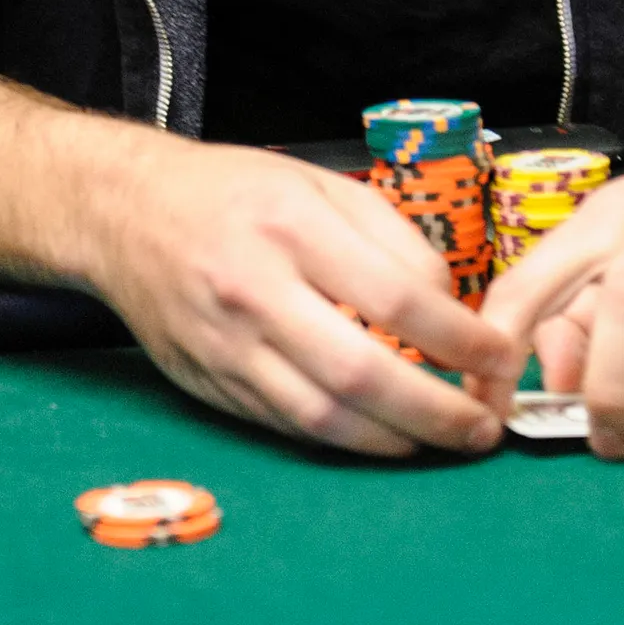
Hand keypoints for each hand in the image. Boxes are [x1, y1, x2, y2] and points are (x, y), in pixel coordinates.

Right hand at [85, 132, 511, 456]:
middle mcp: (257, 291)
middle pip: (362, 373)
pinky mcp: (209, 384)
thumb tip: (449, 306)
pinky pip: (287, 425)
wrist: (124, 212)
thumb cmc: (233, 192)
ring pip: (323, 416)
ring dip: (393, 441)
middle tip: (482, 429)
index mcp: (293, 227)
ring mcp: (228, 346)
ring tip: (441, 442)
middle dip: (435, 412)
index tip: (498, 356)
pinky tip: (380, 436)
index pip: (396, 297)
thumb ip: (391, 238)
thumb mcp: (319, 182)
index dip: (459, 338)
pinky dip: (342, 439)